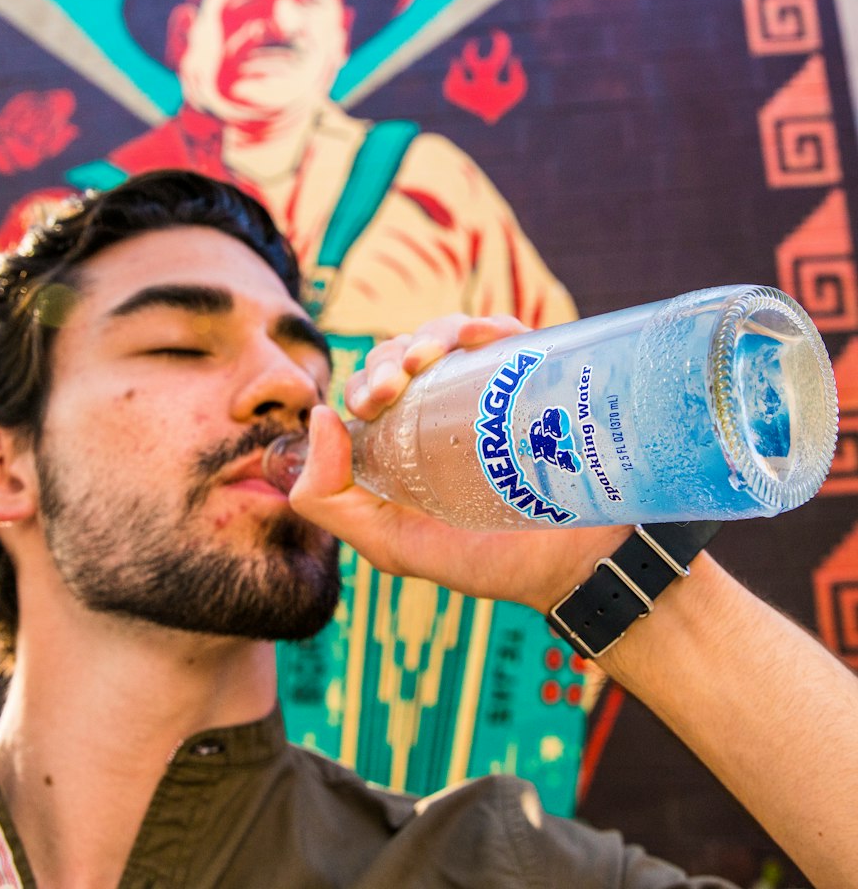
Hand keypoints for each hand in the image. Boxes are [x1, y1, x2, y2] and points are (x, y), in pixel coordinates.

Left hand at [289, 314, 631, 611]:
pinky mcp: (533, 384)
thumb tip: (318, 415)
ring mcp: (490, 395)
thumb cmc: (485, 563)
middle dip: (389, 358)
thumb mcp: (389, 545)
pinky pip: (507, 337)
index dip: (363, 382)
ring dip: (431, 334)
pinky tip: (481, 334)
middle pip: (404, 356)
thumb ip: (331, 499)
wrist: (574, 568)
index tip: (372, 401)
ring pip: (448, 337)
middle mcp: (443, 413)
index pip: (373, 389)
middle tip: (395, 383)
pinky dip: (488, 324)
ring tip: (429, 356)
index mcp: (405, 443)